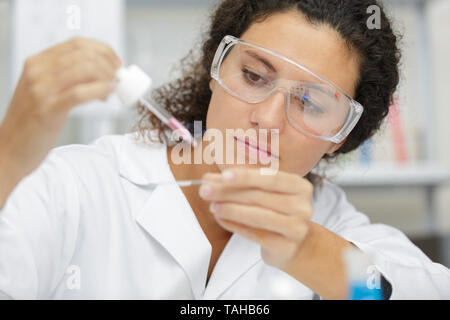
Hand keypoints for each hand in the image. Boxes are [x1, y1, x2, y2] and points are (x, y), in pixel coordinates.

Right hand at [0, 37, 120, 206]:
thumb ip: (67, 80)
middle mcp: (37, 71)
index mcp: (37, 63)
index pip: (77, 44)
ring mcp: (41, 89)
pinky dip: (100, 90)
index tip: (117, 63)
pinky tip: (107, 95)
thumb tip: (103, 75)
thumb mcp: (45, 92)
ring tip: (111, 91)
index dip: (103, 50)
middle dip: (109, 65)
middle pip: (85, 55)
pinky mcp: (48, 109)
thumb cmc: (33, 124)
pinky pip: (81, 92)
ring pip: (85, 69)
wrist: (11, 149)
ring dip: (107, 78)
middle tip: (118, 80)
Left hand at [199, 168, 313, 268]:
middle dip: (229, 192)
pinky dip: (235, 225)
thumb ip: (239, 183)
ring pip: (259, 216)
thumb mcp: (263, 193)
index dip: (247, 176)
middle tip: (206, 190)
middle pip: (261, 196)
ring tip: (213, 206)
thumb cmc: (275, 212)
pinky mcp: (286, 246)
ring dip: (232, 210)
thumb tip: (210, 179)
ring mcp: (297, 227)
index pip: (271, 178)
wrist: (293, 244)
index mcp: (299, 186)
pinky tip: (221, 219)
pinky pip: (256, 234)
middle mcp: (302, 206)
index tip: (224, 175)